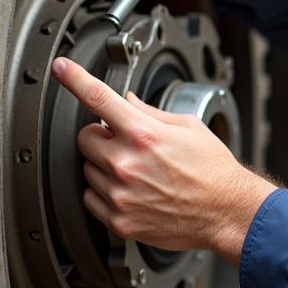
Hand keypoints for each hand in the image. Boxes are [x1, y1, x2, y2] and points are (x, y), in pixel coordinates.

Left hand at [51, 56, 276, 265]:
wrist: (226, 211)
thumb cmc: (213, 170)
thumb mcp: (189, 128)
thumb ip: (152, 113)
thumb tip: (128, 101)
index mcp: (144, 134)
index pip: (99, 98)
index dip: (74, 78)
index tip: (61, 68)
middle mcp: (127, 164)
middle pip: (84, 138)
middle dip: (101, 136)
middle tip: (125, 143)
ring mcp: (120, 194)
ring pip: (87, 169)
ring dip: (104, 165)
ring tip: (137, 171)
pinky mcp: (119, 220)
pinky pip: (90, 199)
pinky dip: (103, 192)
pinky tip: (130, 190)